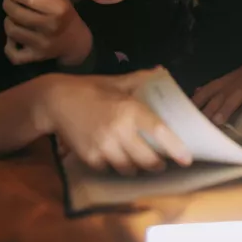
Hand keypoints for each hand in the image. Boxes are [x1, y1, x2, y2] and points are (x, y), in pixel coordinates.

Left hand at [3, 0, 91, 65]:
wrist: (75, 41)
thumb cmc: (64, 14)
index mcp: (59, 9)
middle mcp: (51, 27)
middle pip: (16, 13)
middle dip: (7, 4)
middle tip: (8, 1)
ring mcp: (42, 44)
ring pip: (11, 31)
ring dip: (8, 21)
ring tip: (12, 18)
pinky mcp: (36, 57)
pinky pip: (13, 54)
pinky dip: (9, 45)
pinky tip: (14, 38)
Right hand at [39, 69, 192, 174]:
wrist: (55, 101)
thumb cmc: (90, 89)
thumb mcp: (116, 81)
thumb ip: (141, 79)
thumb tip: (161, 71)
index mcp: (130, 109)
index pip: (160, 132)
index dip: (176, 148)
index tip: (187, 158)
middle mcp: (119, 130)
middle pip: (148, 160)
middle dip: (158, 164)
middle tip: (162, 162)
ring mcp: (104, 147)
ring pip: (130, 169)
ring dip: (138, 168)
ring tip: (140, 161)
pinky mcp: (90, 158)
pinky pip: (110, 170)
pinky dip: (116, 167)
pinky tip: (117, 158)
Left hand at [193, 52, 241, 124]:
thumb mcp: (237, 77)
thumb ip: (218, 86)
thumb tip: (197, 91)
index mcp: (231, 79)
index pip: (209, 89)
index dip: (198, 100)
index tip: (185, 113)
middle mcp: (240, 80)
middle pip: (221, 94)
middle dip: (209, 108)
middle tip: (197, 122)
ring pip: (239, 95)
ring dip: (228, 107)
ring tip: (218, 121)